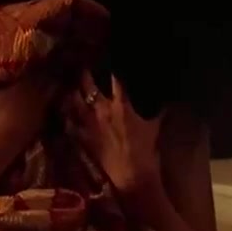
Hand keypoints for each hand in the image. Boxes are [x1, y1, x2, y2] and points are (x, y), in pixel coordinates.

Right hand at [0, 56, 56, 165]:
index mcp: (24, 87)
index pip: (39, 70)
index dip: (38, 64)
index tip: (36, 59)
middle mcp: (36, 97)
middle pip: (49, 82)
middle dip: (46, 76)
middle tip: (39, 72)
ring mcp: (40, 112)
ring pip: (50, 96)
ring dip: (47, 91)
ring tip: (40, 88)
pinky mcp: (39, 125)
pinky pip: (47, 110)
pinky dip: (44, 106)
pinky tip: (36, 107)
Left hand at [69, 72, 164, 194]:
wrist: (130, 175)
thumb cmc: (145, 150)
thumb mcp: (154, 127)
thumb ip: (159, 111)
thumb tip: (168, 101)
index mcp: (121, 105)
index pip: (116, 78)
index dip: (112, 64)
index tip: (110, 54)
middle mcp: (101, 109)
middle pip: (88, 84)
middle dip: (85, 73)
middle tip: (84, 65)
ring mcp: (88, 123)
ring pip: (73, 100)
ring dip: (71, 91)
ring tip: (70, 85)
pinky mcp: (81, 137)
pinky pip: (68, 122)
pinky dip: (66, 115)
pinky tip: (63, 110)